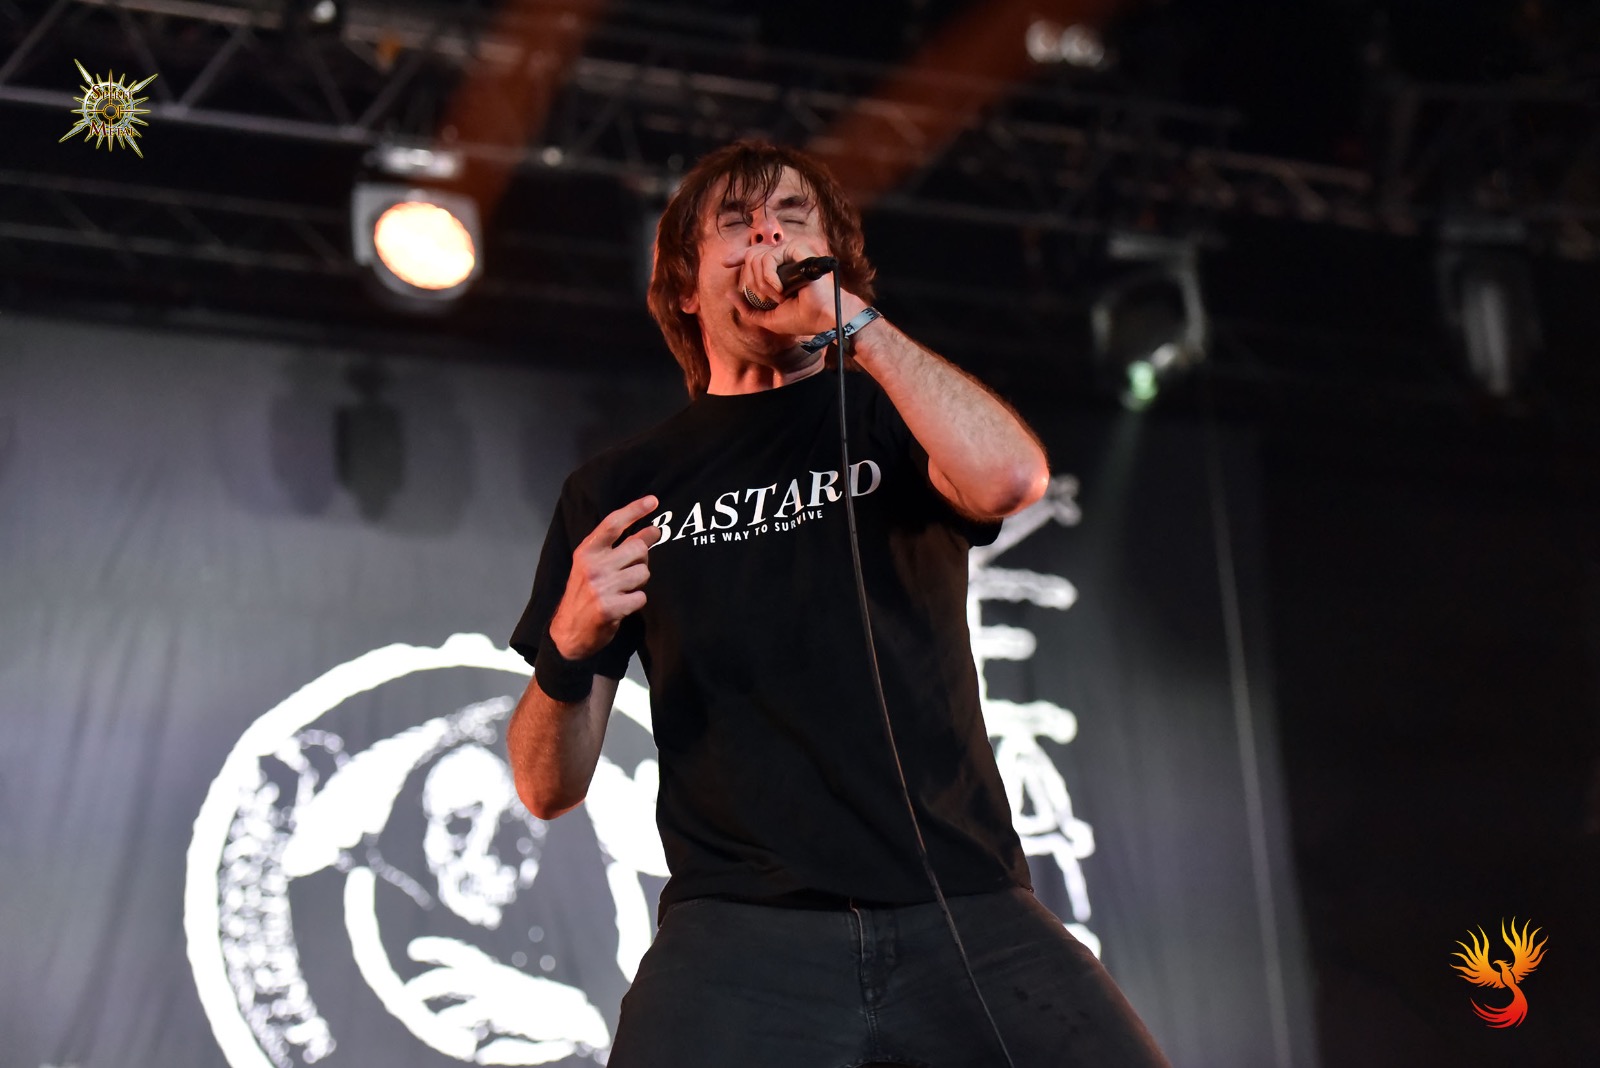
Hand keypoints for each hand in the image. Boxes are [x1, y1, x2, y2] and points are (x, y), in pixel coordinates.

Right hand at [549, 495, 661, 659]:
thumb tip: (650, 531)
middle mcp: (593, 566)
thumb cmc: (585, 594)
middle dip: (643, 557)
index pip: (613, 523)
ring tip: (624, 589)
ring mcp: (601, 587)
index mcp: (587, 551)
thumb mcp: (591, 565)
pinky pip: (641, 597)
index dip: (634, 510)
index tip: (653, 501)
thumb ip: (615, 548)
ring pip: (643, 573)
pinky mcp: (610, 608)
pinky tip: (623, 604)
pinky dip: (636, 601)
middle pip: (638, 548)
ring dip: (639, 582)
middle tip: (634, 566)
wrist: (569, 631)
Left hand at [722, 242, 866, 337]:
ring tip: (778, 297)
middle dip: (752, 280)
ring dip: (762, 283)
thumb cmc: (802, 318)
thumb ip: (747, 308)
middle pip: (751, 255)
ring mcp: (791, 252)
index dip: (738, 256)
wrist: (822, 317)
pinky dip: (769, 277)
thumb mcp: (767, 318)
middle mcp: (784, 258)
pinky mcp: (797, 249)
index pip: (755, 255)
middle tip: (767, 298)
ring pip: (757, 256)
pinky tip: (780, 290)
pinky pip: (769, 257)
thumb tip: (729, 294)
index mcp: (779, 270)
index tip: (725, 263)